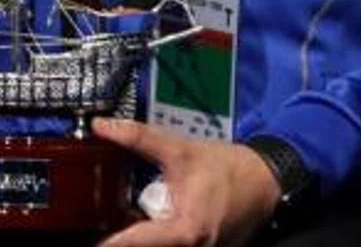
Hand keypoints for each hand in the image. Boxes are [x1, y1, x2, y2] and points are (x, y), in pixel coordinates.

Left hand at [93, 117, 281, 246]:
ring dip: (146, 234)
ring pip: (162, 245)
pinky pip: (176, 244)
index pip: (138, 241)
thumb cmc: (227, 168)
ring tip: (127, 220)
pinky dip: (162, 234)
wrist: (265, 180)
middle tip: (105, 225)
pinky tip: (155, 218)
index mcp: (185, 230)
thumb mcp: (179, 149)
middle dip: (126, 237)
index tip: (95, 241)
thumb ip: (138, 138)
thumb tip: (103, 126)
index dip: (113, 242)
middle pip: (148, 246)